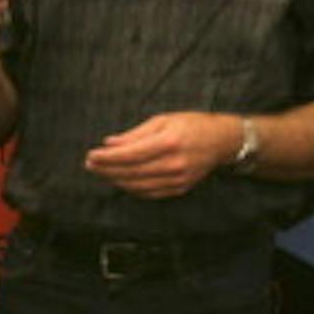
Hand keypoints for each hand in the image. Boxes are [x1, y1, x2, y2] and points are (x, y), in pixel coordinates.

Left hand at [84, 112, 238, 198]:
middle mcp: (173, 164)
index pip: (130, 154)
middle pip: (131, 172)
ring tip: (102, 173)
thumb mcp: (163, 120)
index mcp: (168, 142)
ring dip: (116, 181)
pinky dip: (132, 188)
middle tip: (91, 165)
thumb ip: (135, 134)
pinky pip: (150, 193)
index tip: (92, 156)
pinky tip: (121, 181)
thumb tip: (110, 143)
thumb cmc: (192, 125)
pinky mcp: (179, 189)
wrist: (222, 141)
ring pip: (138, 186)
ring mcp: (177, 179)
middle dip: (107, 170)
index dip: (108, 158)